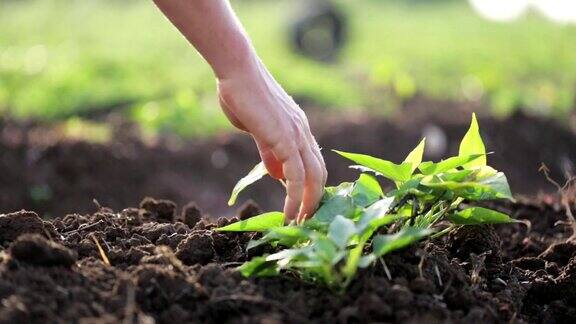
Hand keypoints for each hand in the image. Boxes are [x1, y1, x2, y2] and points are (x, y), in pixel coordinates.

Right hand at [217, 58, 326, 221]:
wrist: (237, 70)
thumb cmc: (241, 94)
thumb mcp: (257, 128)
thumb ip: (269, 151)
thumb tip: (276, 174)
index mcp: (298, 128)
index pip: (313, 162)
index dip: (311, 185)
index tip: (303, 204)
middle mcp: (303, 132)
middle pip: (320, 173)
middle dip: (314, 200)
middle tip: (305, 221)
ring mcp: (297, 135)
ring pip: (314, 178)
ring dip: (308, 205)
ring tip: (299, 225)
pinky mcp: (285, 139)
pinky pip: (296, 177)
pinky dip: (294, 199)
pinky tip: (288, 215)